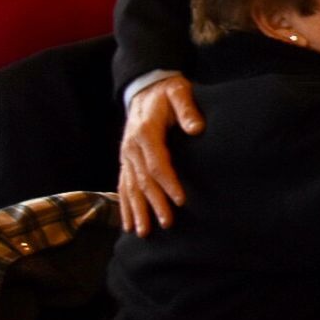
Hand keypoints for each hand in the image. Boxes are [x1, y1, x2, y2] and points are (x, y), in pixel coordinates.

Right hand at [118, 76, 205, 235]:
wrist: (145, 87)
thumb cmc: (167, 92)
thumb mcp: (179, 92)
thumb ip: (187, 109)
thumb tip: (196, 129)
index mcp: (145, 133)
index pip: (157, 163)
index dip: (168, 183)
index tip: (181, 200)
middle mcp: (131, 147)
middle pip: (143, 180)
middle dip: (154, 203)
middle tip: (167, 223)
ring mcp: (126, 155)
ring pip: (130, 187)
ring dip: (137, 210)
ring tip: (144, 232)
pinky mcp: (125, 160)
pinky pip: (122, 186)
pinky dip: (124, 205)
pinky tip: (127, 223)